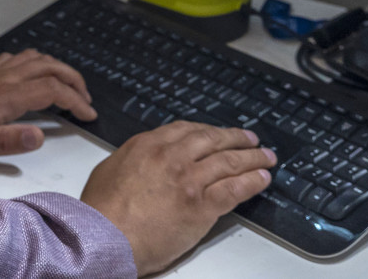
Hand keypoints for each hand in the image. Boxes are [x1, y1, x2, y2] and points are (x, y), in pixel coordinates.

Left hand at [0, 49, 97, 164]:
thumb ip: (8, 141)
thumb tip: (39, 136)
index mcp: (6, 96)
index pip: (52, 91)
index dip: (76, 101)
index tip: (88, 115)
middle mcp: (3, 79)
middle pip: (50, 68)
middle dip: (74, 81)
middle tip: (86, 100)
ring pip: (36, 59)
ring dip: (58, 68)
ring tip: (70, 85)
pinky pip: (17, 58)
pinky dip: (35, 61)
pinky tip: (34, 71)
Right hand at [80, 123, 274, 275]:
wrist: (104, 236)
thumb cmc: (102, 211)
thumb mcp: (110, 169)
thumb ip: (133, 159)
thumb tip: (142, 162)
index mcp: (148, 144)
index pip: (187, 129)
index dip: (208, 131)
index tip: (217, 134)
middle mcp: (171, 156)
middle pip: (212, 139)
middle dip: (235, 138)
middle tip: (249, 138)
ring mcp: (188, 178)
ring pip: (229, 161)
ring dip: (252, 157)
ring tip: (265, 157)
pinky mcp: (201, 204)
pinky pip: (234, 188)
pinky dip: (252, 181)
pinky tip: (262, 178)